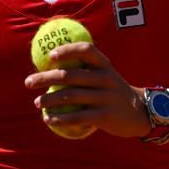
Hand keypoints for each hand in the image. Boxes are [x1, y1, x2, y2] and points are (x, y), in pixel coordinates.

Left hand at [23, 42, 151, 138]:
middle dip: (45, 78)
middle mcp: (106, 78)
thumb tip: (47, 63)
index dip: (67, 50)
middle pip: (70, 75)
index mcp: (104, 65)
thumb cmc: (110, 90)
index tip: (50, 56)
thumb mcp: (104, 74)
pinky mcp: (106, 116)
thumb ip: (83, 68)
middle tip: (28, 82)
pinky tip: (48, 118)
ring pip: (71, 96)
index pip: (86, 50)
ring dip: (49, 99)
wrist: (140, 112)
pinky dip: (60, 118)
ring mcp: (107, 97)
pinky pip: (78, 117)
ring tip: (36, 102)